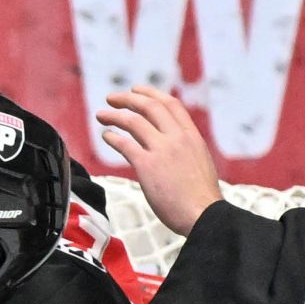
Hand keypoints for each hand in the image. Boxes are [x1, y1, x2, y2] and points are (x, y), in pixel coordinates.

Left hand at [95, 85, 221, 236]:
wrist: (204, 214)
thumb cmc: (200, 197)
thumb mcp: (199, 163)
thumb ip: (185, 150)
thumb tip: (171, 149)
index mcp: (192, 136)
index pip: (171, 105)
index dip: (151, 94)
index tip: (137, 89)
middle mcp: (178, 138)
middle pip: (150, 107)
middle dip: (128, 98)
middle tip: (112, 98)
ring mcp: (163, 150)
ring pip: (135, 122)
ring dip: (114, 115)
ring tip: (101, 115)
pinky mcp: (148, 166)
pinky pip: (126, 144)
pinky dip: (112, 137)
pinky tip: (105, 136)